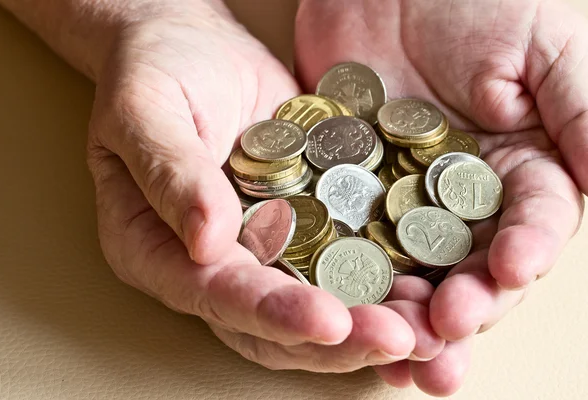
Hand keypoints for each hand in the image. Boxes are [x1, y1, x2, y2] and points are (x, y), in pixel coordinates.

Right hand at [87, 0, 443, 372]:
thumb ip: (170, 175)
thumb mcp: (143, 111)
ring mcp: (261, 246)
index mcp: (156, 249)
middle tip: (400, 339)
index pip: (215, 296)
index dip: (272, 313)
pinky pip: (343, 259)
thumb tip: (207, 242)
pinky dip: (385, 278)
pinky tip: (431, 282)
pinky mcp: (303, 222)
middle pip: (272, 324)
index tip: (330, 321)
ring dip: (372, 321)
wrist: (192, 47)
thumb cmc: (152, 71)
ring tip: (428, 328)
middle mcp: (212, 263)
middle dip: (338, 340)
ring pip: (316, 303)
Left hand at [296, 0, 586, 394]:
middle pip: (466, 266)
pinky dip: (341, 277)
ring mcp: (401, 196)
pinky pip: (343, 239)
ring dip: (402, 312)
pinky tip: (336, 310)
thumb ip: (585, 116)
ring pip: (404, 268)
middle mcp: (462, 195)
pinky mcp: (348, 190)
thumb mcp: (548, 48)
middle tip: (442, 340)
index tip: (507, 274)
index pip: (530, 226)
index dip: (522, 256)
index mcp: (520, 167)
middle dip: (460, 307)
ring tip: (395, 352)